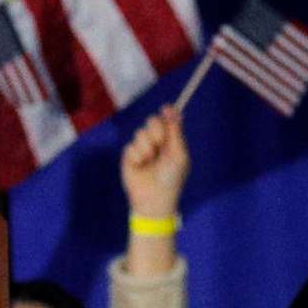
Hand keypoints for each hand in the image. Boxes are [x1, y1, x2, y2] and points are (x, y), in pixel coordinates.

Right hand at [120, 104, 188, 220]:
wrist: (154, 198)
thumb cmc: (171, 178)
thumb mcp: (178, 155)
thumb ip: (176, 133)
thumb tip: (175, 111)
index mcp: (171, 142)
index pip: (168, 121)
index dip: (167, 113)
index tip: (166, 109)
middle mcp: (157, 143)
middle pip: (152, 121)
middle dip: (156, 130)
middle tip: (160, 144)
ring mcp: (142, 149)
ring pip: (140, 133)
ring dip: (147, 146)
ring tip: (151, 161)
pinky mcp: (130, 156)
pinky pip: (131, 146)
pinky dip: (138, 156)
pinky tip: (141, 166)